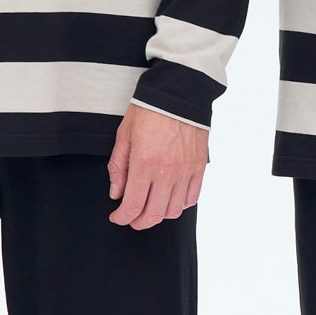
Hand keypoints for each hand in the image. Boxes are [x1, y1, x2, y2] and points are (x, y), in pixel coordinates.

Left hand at [107, 102, 207, 227]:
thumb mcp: (124, 135)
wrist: (179, 92)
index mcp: (144, 163)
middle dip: (138, 222)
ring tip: (150, 208)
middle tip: (131, 218)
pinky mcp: (199, 167)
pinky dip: (179, 205)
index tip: (117, 217)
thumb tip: (116, 194)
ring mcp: (185, 171)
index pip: (133, 206)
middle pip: (154, 214)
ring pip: (174, 211)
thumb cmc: (149, 110)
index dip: (122, 217)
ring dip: (159, 215)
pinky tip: (169, 199)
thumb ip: (118, 167)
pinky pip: (191, 198)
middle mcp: (166, 171)